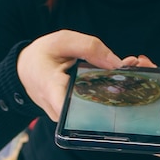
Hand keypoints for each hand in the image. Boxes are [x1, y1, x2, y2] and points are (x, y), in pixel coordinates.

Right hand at [17, 30, 137, 120]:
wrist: (26, 71)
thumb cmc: (43, 55)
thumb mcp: (63, 41)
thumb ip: (90, 48)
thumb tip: (118, 64)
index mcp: (51, 88)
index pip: (69, 107)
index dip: (96, 106)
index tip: (116, 97)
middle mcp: (58, 109)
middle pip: (90, 111)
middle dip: (114, 97)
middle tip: (132, 80)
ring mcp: (66, 118)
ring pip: (93, 113)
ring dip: (112, 97)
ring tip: (126, 80)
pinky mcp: (72, 119)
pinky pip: (91, 111)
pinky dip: (105, 98)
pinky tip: (114, 86)